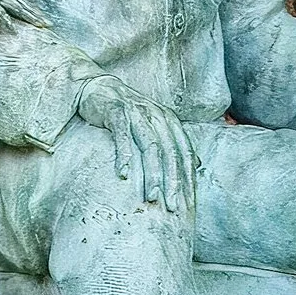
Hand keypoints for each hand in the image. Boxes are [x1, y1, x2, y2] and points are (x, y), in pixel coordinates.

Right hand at [76, 77, 198, 213]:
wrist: (98, 88)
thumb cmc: (128, 112)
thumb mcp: (155, 124)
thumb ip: (175, 143)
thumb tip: (197, 165)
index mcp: (170, 121)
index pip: (185, 152)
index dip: (188, 178)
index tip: (187, 203)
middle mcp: (157, 116)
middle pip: (170, 153)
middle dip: (172, 182)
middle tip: (171, 207)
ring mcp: (137, 113)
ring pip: (151, 147)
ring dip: (152, 174)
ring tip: (151, 197)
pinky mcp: (117, 112)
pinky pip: (123, 136)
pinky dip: (124, 156)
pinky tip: (123, 175)